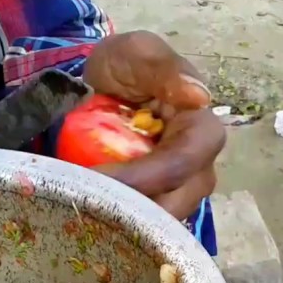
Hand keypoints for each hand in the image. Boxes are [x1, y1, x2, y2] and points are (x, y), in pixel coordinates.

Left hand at [83, 31, 224, 219]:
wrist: (103, 84)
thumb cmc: (127, 66)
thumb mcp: (140, 53)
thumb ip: (165, 69)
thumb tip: (200, 96)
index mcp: (203, 133)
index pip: (178, 166)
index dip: (140, 178)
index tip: (96, 178)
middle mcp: (199, 171)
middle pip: (170, 207)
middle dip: (127, 210)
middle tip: (82, 200)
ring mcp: (177, 194)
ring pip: (154, 226)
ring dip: (117, 222)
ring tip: (79, 208)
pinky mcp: (153, 207)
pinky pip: (138, 228)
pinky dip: (112, 224)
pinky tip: (85, 213)